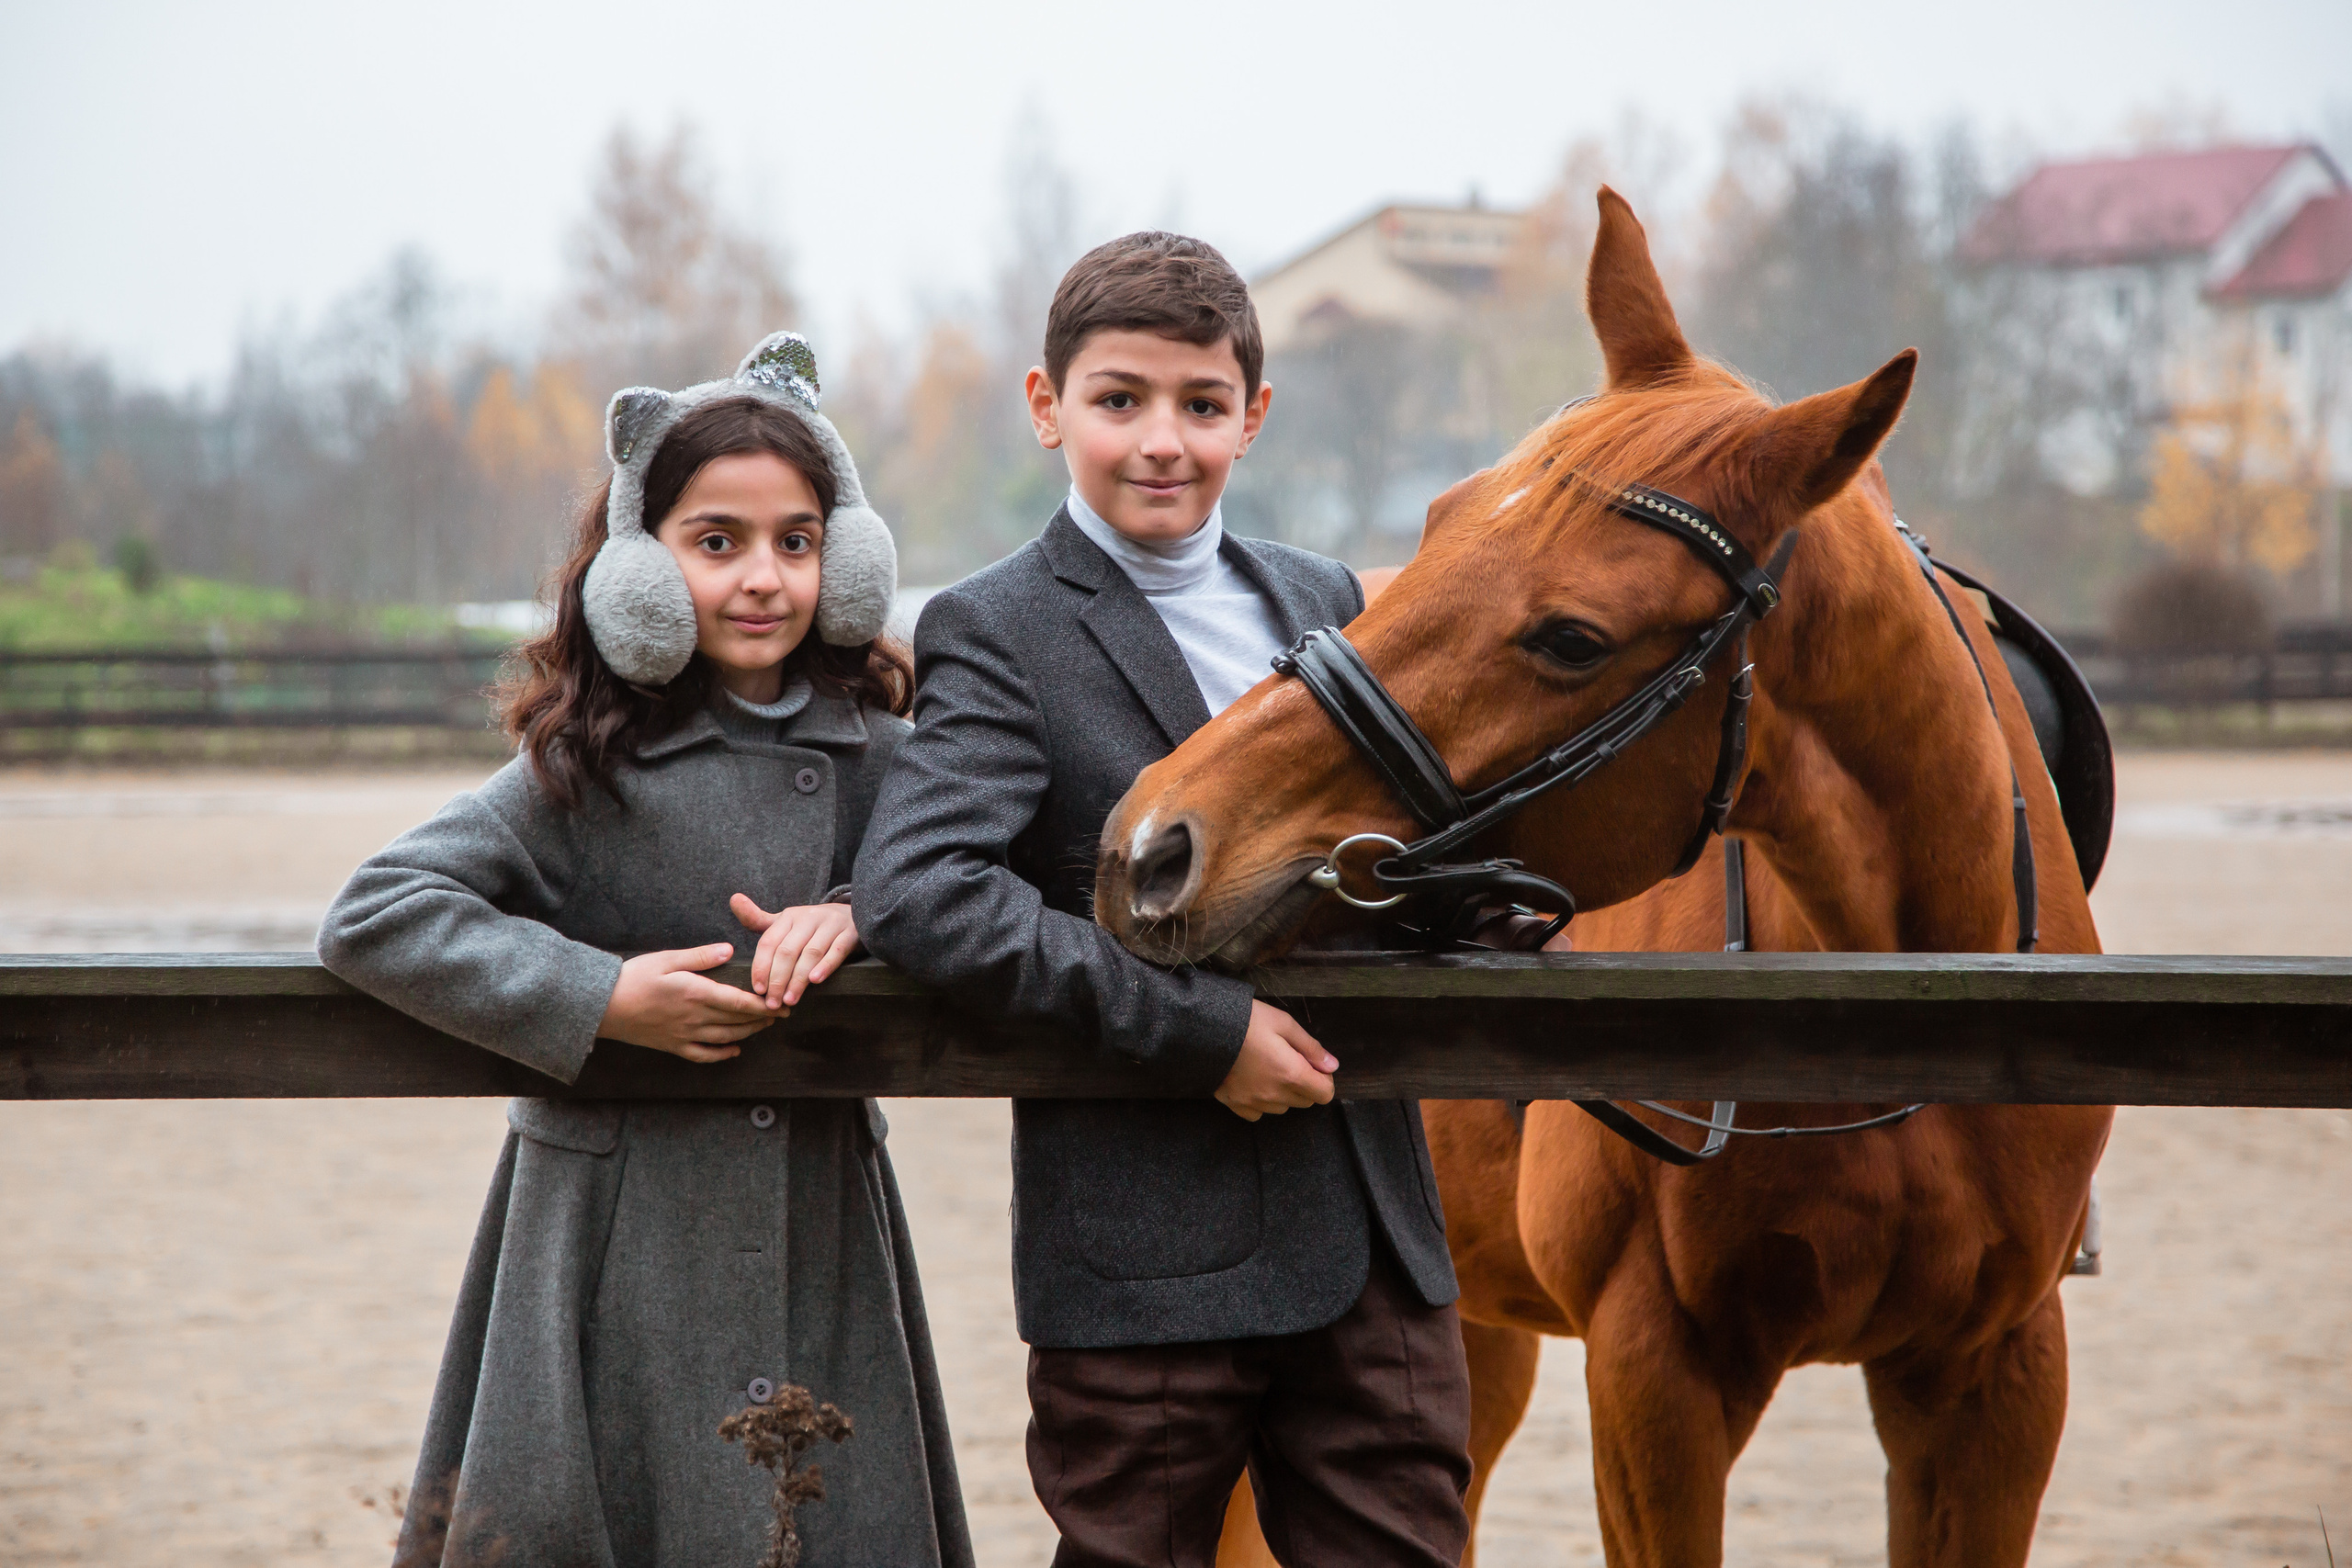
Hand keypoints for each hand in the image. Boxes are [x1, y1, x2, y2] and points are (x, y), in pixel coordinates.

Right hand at [597, 944, 771, 1061]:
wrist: (602, 1006)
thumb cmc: (633, 977)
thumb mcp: (667, 959)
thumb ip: (700, 956)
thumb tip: (729, 950)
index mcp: (695, 993)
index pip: (739, 1002)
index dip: (764, 1005)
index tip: (782, 1003)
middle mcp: (694, 1018)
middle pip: (737, 1021)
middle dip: (763, 1018)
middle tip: (782, 1013)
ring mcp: (684, 1035)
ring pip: (726, 1038)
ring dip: (749, 1033)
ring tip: (764, 1026)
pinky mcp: (673, 1046)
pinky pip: (703, 1055)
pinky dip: (722, 1054)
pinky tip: (734, 1050)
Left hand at [732, 894, 861, 1009]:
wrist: (853, 916)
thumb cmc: (812, 926)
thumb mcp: (785, 922)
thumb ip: (758, 919)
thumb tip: (733, 899)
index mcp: (788, 917)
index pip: (769, 942)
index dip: (761, 967)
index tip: (757, 989)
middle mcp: (808, 917)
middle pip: (787, 951)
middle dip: (777, 979)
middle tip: (772, 1003)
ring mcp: (830, 924)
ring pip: (810, 953)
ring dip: (798, 979)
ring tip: (789, 1000)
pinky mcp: (850, 933)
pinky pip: (836, 951)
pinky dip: (825, 966)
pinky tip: (815, 981)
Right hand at [1214, 1001, 1337, 1121]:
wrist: (1203, 1029)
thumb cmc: (1246, 1021)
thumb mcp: (1283, 1023)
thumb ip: (1311, 1047)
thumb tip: (1332, 1065)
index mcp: (1291, 1074)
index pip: (1325, 1093)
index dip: (1324, 1078)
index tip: (1312, 1064)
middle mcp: (1275, 1095)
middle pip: (1305, 1101)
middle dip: (1305, 1084)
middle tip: (1290, 1060)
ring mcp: (1254, 1103)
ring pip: (1283, 1107)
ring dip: (1284, 1093)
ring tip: (1269, 1068)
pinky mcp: (1236, 1105)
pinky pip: (1258, 1113)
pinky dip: (1261, 1101)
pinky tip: (1253, 1081)